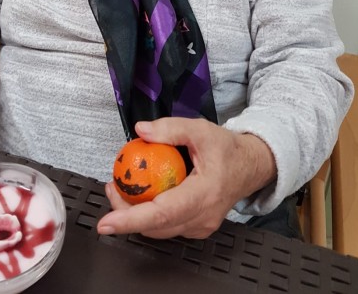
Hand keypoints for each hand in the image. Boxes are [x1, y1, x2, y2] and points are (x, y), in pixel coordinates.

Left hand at [97, 117, 275, 239]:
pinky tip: (141, 195)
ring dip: (135, 214)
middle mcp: (203, 217)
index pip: (163, 213)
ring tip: (120, 189)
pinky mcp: (197, 227)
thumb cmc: (227, 149)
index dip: (131, 220)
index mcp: (205, 194)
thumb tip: (140, 130)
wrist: (250, 166)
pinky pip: (167, 226)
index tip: (106, 223)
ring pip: (159, 229)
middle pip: (156, 226)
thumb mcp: (200, 129)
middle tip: (111, 188)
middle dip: (125, 214)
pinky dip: (149, 214)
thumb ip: (170, 128)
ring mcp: (200, 226)